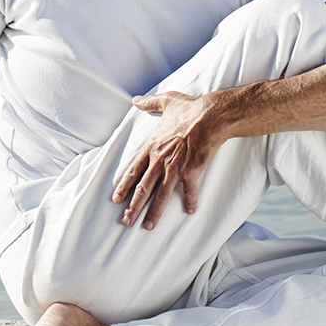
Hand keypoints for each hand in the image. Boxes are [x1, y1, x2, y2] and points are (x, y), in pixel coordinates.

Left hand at [112, 90, 221, 229]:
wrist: (210, 116)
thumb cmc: (189, 109)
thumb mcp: (166, 101)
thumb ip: (150, 103)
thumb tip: (136, 99)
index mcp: (152, 147)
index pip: (133, 170)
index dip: (124, 186)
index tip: (116, 199)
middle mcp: (160, 160)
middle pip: (143, 188)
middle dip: (133, 207)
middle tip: (125, 221)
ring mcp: (175, 168)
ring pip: (161, 195)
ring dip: (154, 213)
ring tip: (147, 226)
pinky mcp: (192, 172)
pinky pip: (190, 191)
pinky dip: (190, 202)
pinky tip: (190, 211)